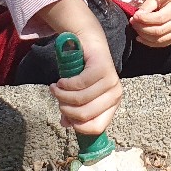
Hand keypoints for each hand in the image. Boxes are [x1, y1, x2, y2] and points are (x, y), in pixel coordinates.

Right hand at [39, 0, 122, 136]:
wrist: (88, 42)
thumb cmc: (83, 72)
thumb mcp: (79, 94)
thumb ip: (73, 110)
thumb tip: (65, 124)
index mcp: (112, 106)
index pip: (97, 128)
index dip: (77, 126)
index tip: (65, 116)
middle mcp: (115, 95)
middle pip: (85, 115)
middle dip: (65, 109)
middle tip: (57, 98)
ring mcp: (111, 81)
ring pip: (80, 99)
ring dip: (62, 95)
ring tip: (55, 88)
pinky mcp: (102, 68)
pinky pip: (79, 84)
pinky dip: (65, 84)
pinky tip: (60, 81)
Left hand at [130, 0, 170, 47]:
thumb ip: (147, 6)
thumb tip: (137, 16)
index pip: (160, 18)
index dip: (145, 19)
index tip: (134, 17)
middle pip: (158, 30)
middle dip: (142, 28)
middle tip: (133, 23)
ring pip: (158, 39)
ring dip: (143, 35)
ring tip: (136, 28)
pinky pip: (160, 44)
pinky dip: (148, 42)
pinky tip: (140, 37)